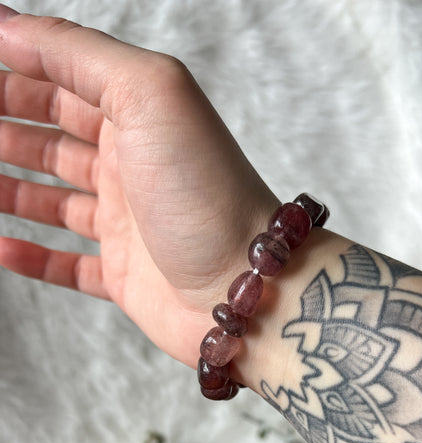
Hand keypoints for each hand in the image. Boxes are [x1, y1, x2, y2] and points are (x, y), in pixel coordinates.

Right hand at [0, 9, 278, 367]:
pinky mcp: (124, 275)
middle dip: (6, 127)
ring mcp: (127, 224)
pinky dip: (34, 257)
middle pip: (53, 138)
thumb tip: (11, 26)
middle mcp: (133, 167)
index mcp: (140, 118)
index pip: (65, 81)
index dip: (17, 69)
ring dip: (10, 189)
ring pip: (54, 200)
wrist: (244, 285)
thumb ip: (80, 54)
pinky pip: (68, 265)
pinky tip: (2, 247)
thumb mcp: (150, 94)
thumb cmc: (206, 192)